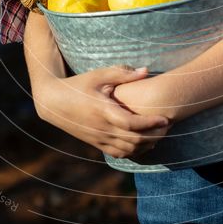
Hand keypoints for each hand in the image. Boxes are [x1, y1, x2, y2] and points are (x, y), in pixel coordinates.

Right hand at [34, 65, 171, 158]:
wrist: (54, 103)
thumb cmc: (78, 84)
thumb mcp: (99, 75)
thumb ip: (123, 73)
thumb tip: (146, 70)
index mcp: (103, 111)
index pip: (131, 124)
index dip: (150, 123)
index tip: (166, 118)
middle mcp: (102, 129)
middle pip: (133, 140)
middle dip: (154, 135)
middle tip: (169, 126)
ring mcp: (99, 139)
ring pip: (128, 150)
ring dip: (146, 145)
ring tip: (160, 134)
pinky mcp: (96, 144)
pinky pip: (119, 153)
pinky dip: (134, 151)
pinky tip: (145, 143)